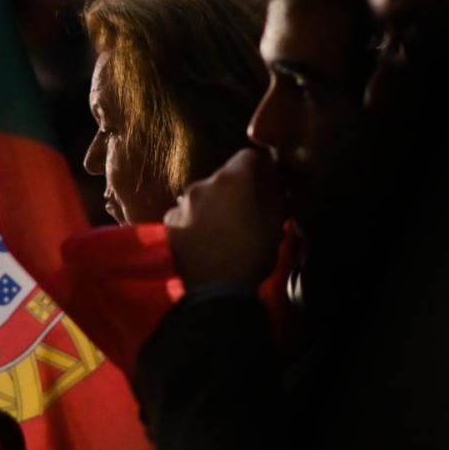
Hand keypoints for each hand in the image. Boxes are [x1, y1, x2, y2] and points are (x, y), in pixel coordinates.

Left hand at [165, 148, 287, 289]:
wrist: (213, 292)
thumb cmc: (250, 255)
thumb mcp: (274, 228)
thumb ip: (277, 203)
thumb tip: (281, 194)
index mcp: (231, 180)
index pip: (248, 157)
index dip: (262, 166)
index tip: (270, 181)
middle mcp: (201, 185)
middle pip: (223, 177)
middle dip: (238, 188)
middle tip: (251, 207)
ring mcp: (180, 205)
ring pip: (203, 197)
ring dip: (215, 205)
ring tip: (226, 227)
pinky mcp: (167, 226)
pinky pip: (186, 216)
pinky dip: (196, 221)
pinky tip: (205, 239)